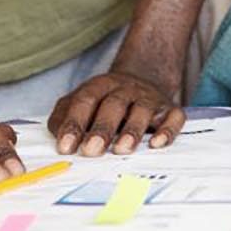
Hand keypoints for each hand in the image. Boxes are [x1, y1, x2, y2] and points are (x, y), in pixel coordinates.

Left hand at [48, 69, 185, 156]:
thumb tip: (58, 139)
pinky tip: (157, 144)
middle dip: (102, 128)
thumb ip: (63, 118)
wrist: (143, 79)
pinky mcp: (169, 109)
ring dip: (132, 130)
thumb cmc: (104, 101)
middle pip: (113, 105)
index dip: (74, 124)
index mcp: (100, 86)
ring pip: (142, 110)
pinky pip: (173, 118)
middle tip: (91, 150)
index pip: (85, 102)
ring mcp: (149, 98)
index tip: (66, 146)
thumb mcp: (80, 103)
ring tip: (121, 149)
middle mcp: (125, 89)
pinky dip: (167, 131)